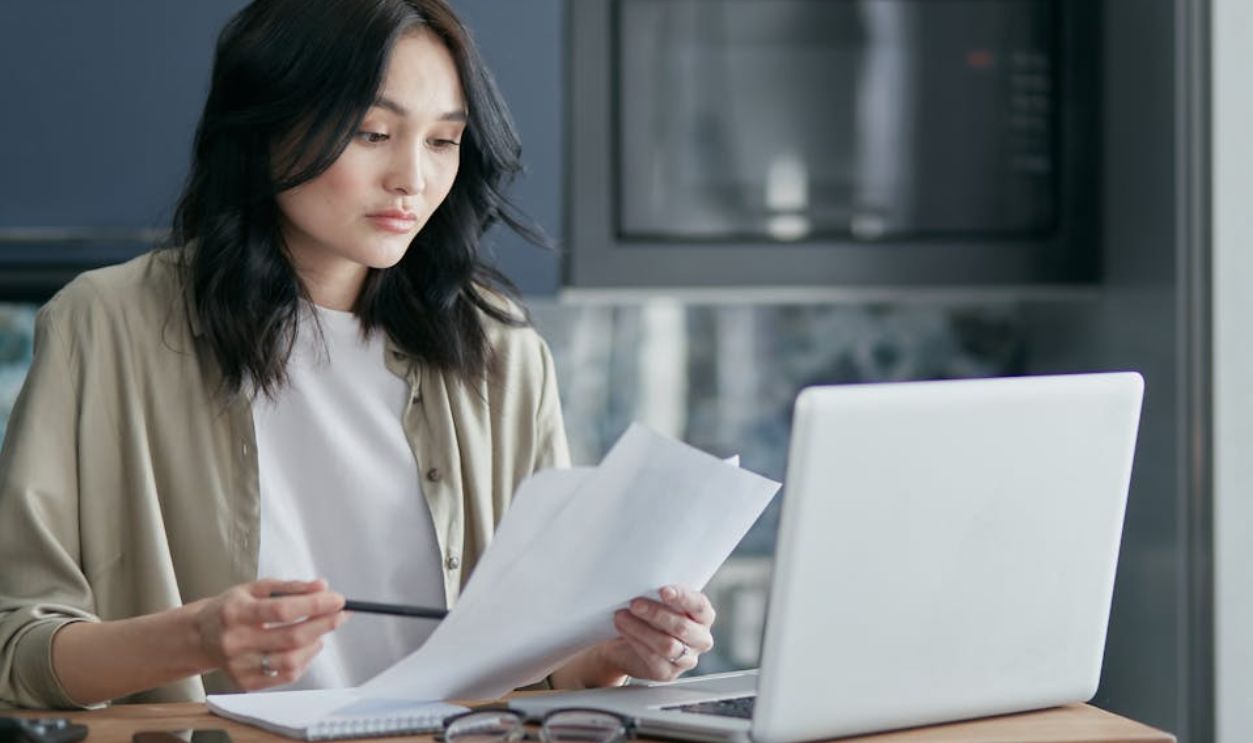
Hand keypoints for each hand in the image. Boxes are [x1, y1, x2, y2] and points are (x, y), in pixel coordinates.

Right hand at [189, 577, 345, 689]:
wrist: (200, 636)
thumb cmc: (232, 608)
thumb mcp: (255, 588)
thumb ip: (291, 587)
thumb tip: (323, 587)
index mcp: (236, 612)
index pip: (282, 610)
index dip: (315, 605)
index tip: (338, 600)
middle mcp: (235, 641)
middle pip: (291, 637)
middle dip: (324, 624)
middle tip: (341, 614)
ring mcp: (239, 666)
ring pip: (291, 661)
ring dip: (316, 644)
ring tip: (321, 631)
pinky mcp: (244, 683)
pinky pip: (285, 676)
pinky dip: (304, 661)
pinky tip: (307, 647)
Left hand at [554, 585, 715, 687]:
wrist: (627, 644)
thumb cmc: (648, 615)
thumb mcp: (658, 601)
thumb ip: (660, 593)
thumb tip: (644, 576)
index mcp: (703, 616)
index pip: (699, 606)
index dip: (683, 598)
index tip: (663, 590)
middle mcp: (700, 639)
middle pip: (682, 627)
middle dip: (656, 613)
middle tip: (635, 603)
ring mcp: (687, 659)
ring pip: (667, 645)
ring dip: (641, 629)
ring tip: (622, 616)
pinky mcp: (668, 673)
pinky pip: (653, 659)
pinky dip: (636, 642)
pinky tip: (624, 630)